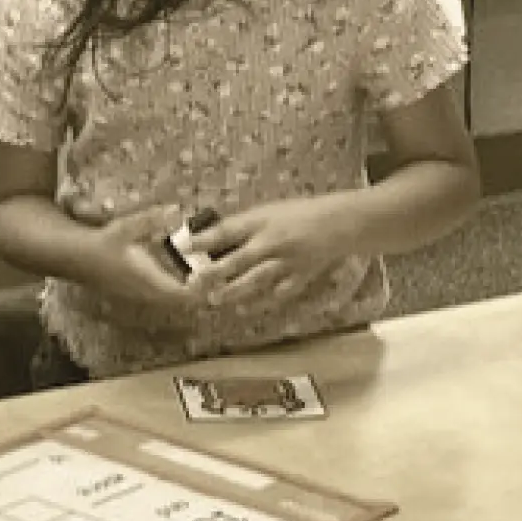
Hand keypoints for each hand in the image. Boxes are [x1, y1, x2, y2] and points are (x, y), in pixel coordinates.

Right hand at [83, 206, 205, 308]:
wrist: (75, 258)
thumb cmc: (101, 243)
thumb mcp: (127, 227)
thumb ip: (152, 219)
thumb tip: (177, 209)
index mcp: (149, 280)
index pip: (184, 294)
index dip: (202, 286)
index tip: (211, 269)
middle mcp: (147, 293)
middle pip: (182, 301)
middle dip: (200, 288)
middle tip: (215, 268)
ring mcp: (141, 296)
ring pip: (172, 300)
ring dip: (188, 288)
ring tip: (203, 269)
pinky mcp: (136, 293)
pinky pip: (163, 296)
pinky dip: (176, 286)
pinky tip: (181, 270)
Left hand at [183, 196, 346, 308]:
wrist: (340, 223)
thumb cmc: (298, 214)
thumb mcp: (267, 211)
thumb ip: (242, 228)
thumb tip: (210, 240)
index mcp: (261, 221)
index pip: (227, 230)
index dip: (203, 239)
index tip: (182, 246)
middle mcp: (272, 242)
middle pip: (239, 259)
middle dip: (215, 272)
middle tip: (194, 282)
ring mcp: (287, 262)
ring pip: (257, 280)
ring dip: (235, 291)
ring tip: (216, 299)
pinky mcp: (300, 277)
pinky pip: (278, 293)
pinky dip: (261, 303)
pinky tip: (245, 309)